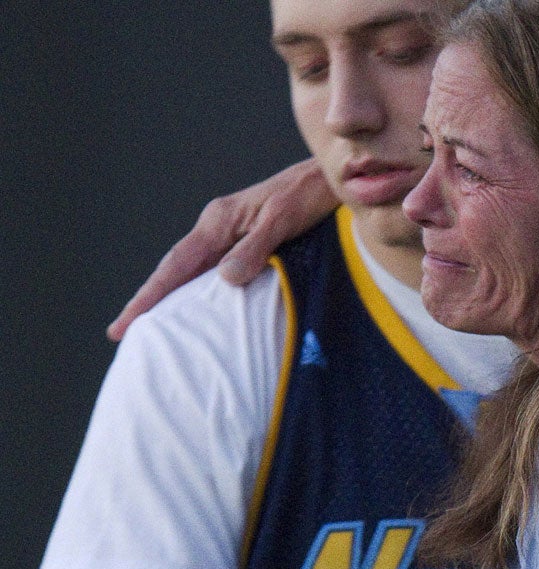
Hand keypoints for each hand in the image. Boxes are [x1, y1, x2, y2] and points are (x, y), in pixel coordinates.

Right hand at [106, 158, 337, 340]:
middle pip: (175, 268)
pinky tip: (197, 306)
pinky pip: (211, 269)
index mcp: (218, 221)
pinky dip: (198, 289)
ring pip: (191, 270)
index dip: (150, 295)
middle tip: (123, 331)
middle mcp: (217, 226)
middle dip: (149, 299)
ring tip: (152, 325)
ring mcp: (229, 232)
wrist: (329, 179)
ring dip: (172, 296)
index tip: (125, 322)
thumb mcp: (282, 221)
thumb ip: (254, 249)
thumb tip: (224, 278)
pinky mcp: (244, 239)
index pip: (175, 265)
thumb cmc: (308, 196)